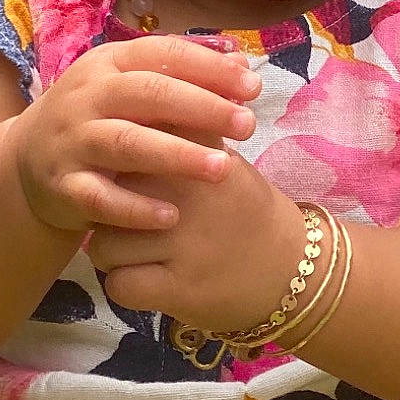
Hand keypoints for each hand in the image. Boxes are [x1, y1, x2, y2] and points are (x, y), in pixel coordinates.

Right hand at [12, 36, 262, 234]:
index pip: (162, 55)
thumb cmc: (101, 120)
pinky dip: (137, 208)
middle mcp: (86, 96)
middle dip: (203, 107)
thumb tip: (244, 63)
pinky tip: (173, 216)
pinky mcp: (63, 186)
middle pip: (148, 94)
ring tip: (223, 169)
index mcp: (108, 64)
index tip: (253, 88)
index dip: (209, 68)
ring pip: (127, 144)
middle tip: (248, 126)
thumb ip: (184, 76)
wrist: (28, 161)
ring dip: (177, 156)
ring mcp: (72, 141)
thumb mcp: (133, 88)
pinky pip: (101, 198)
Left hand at [86, 152, 311, 334]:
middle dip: (108, 210)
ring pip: (104, 244)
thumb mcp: (220, 158)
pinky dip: (125, 288)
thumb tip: (126, 111)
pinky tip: (145, 282)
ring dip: (112, 255)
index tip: (130, 179)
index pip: (130, 144)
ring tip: (137, 256)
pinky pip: (119, 285)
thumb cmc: (245, 211)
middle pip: (107, 193)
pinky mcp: (180, 287)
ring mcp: (183, 241)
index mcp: (197, 152)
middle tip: (128, 223)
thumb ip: (176, 136)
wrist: (295, 270)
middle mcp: (189, 191)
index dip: (118, 166)